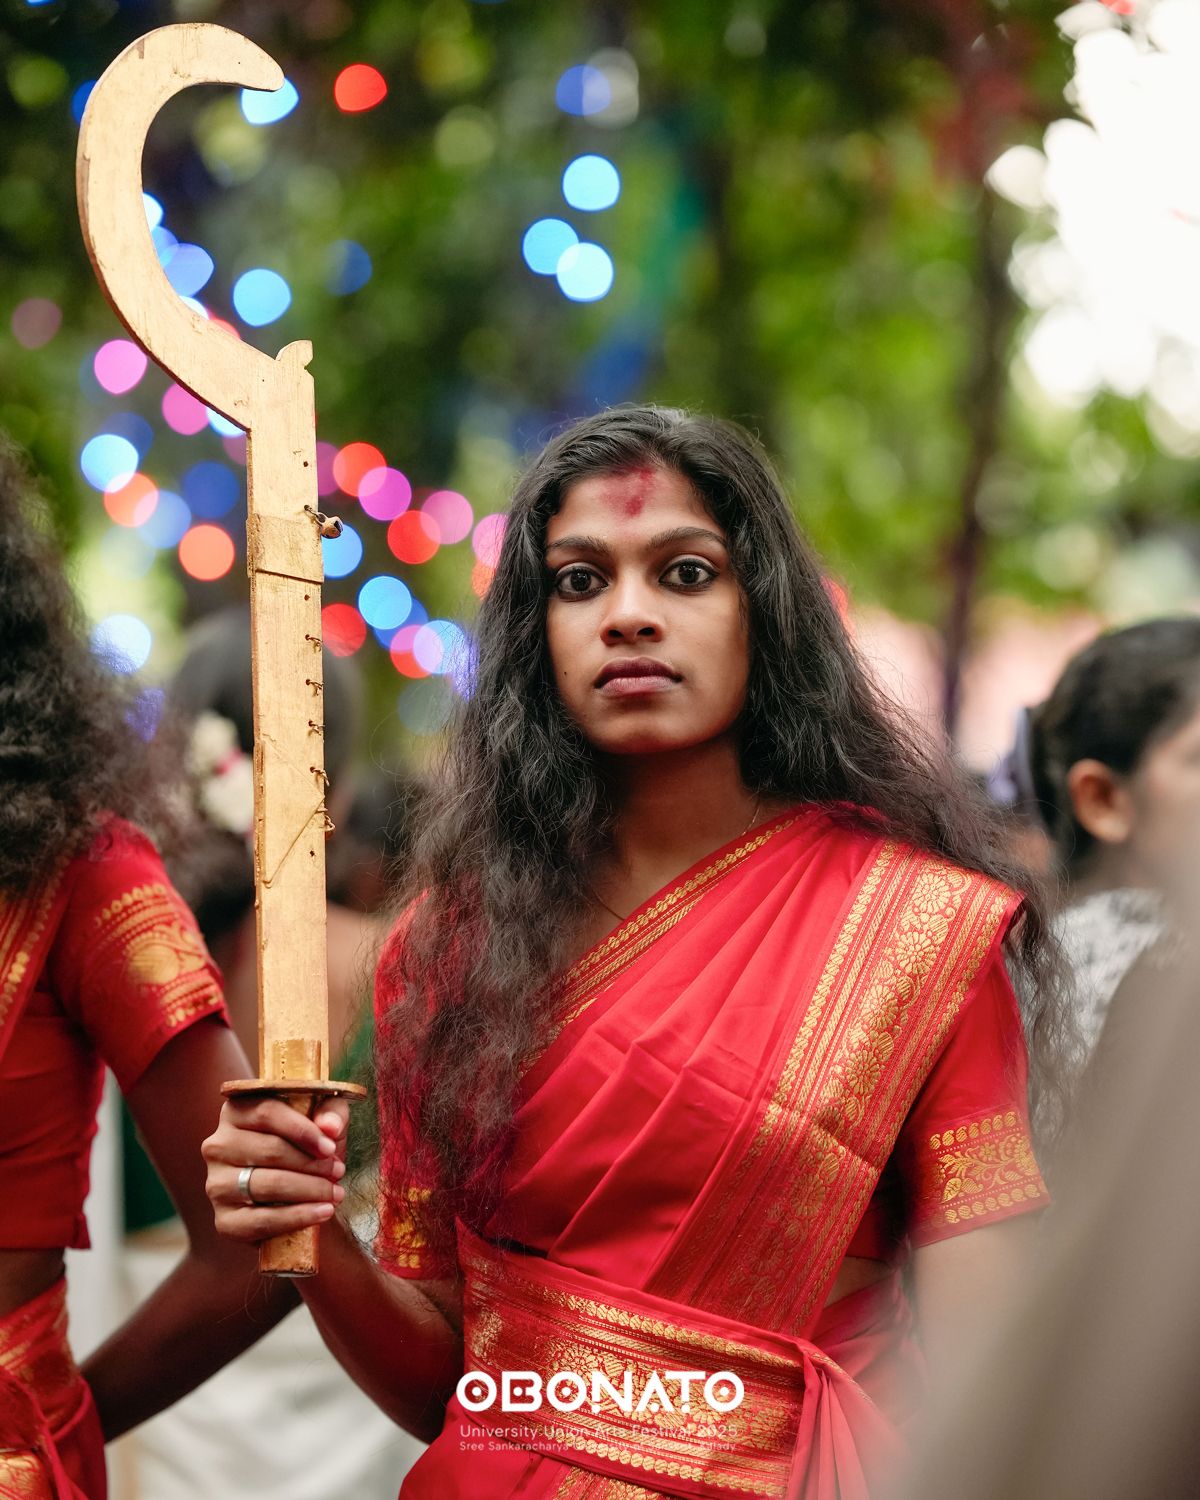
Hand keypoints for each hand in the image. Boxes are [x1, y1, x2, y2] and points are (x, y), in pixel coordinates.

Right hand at [203, 1095, 350, 1242]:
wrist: (296, 1195)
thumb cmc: (307, 1148)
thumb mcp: (323, 1121)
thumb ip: (331, 1114)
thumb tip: (329, 1127)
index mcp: (237, 1111)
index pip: (267, 1113)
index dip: (302, 1130)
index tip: (330, 1147)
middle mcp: (218, 1146)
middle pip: (270, 1151)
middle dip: (312, 1164)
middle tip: (338, 1171)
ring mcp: (217, 1184)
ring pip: (268, 1184)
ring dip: (309, 1190)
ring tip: (335, 1192)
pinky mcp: (224, 1220)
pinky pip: (262, 1220)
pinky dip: (297, 1217)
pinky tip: (322, 1212)